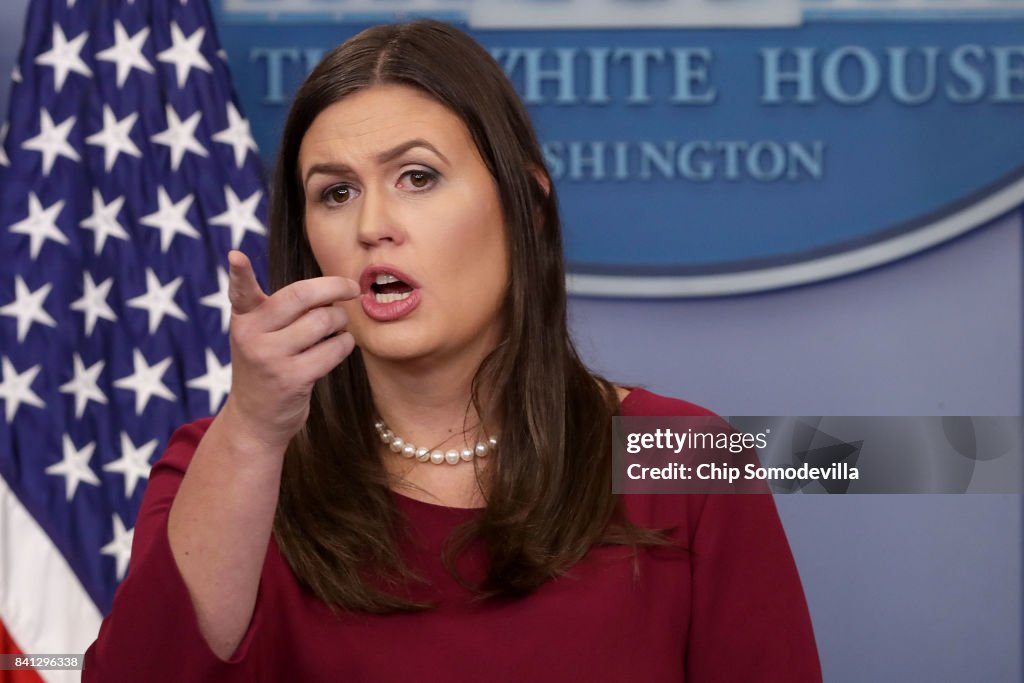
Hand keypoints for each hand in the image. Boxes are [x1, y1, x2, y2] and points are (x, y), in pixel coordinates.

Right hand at [221, 250, 358, 449]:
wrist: (255, 418)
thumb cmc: (268, 365)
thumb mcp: (260, 335)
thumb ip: (283, 310)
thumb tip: (333, 289)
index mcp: (244, 318)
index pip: (241, 291)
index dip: (240, 274)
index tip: (236, 256)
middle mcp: (252, 335)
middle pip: (302, 296)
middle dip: (335, 288)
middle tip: (351, 289)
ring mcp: (271, 358)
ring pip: (324, 321)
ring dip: (341, 321)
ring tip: (335, 329)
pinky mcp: (292, 379)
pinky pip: (334, 349)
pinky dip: (345, 344)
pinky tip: (339, 347)